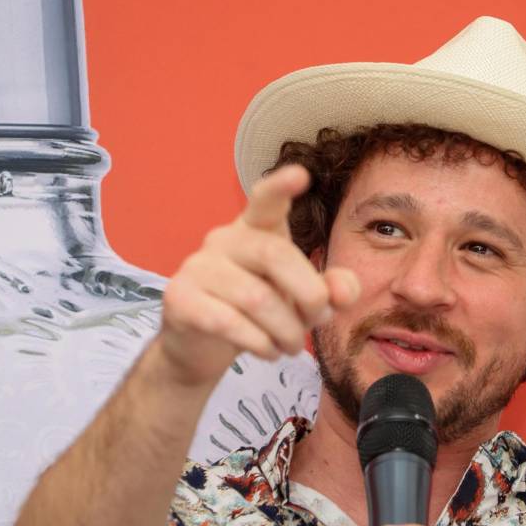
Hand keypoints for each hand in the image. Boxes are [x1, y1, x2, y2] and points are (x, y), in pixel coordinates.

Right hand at [156, 164, 359, 384]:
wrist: (200, 348)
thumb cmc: (257, 315)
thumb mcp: (300, 302)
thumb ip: (330, 292)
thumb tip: (345, 291)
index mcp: (256, 230)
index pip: (265, 200)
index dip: (281, 187)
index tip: (301, 174)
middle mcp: (223, 239)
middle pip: (275, 254)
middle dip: (309, 294)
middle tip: (317, 321)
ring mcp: (197, 267)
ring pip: (256, 297)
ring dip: (286, 330)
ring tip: (291, 346)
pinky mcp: (180, 299)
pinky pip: (228, 322)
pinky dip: (259, 344)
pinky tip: (267, 351)